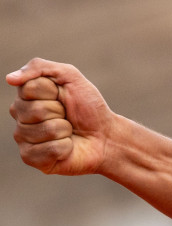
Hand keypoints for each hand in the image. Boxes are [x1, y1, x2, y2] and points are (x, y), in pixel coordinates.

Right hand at [7, 58, 115, 175]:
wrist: (107, 137)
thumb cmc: (89, 108)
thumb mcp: (71, 77)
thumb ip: (40, 67)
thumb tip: (10, 79)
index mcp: (25, 96)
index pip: (28, 89)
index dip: (53, 93)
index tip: (64, 97)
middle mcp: (20, 117)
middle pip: (34, 110)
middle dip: (60, 112)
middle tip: (68, 117)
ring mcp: (23, 138)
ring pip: (43, 130)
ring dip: (64, 130)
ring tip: (68, 132)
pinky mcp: (31, 158)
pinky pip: (47, 150)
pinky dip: (65, 147)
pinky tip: (67, 147)